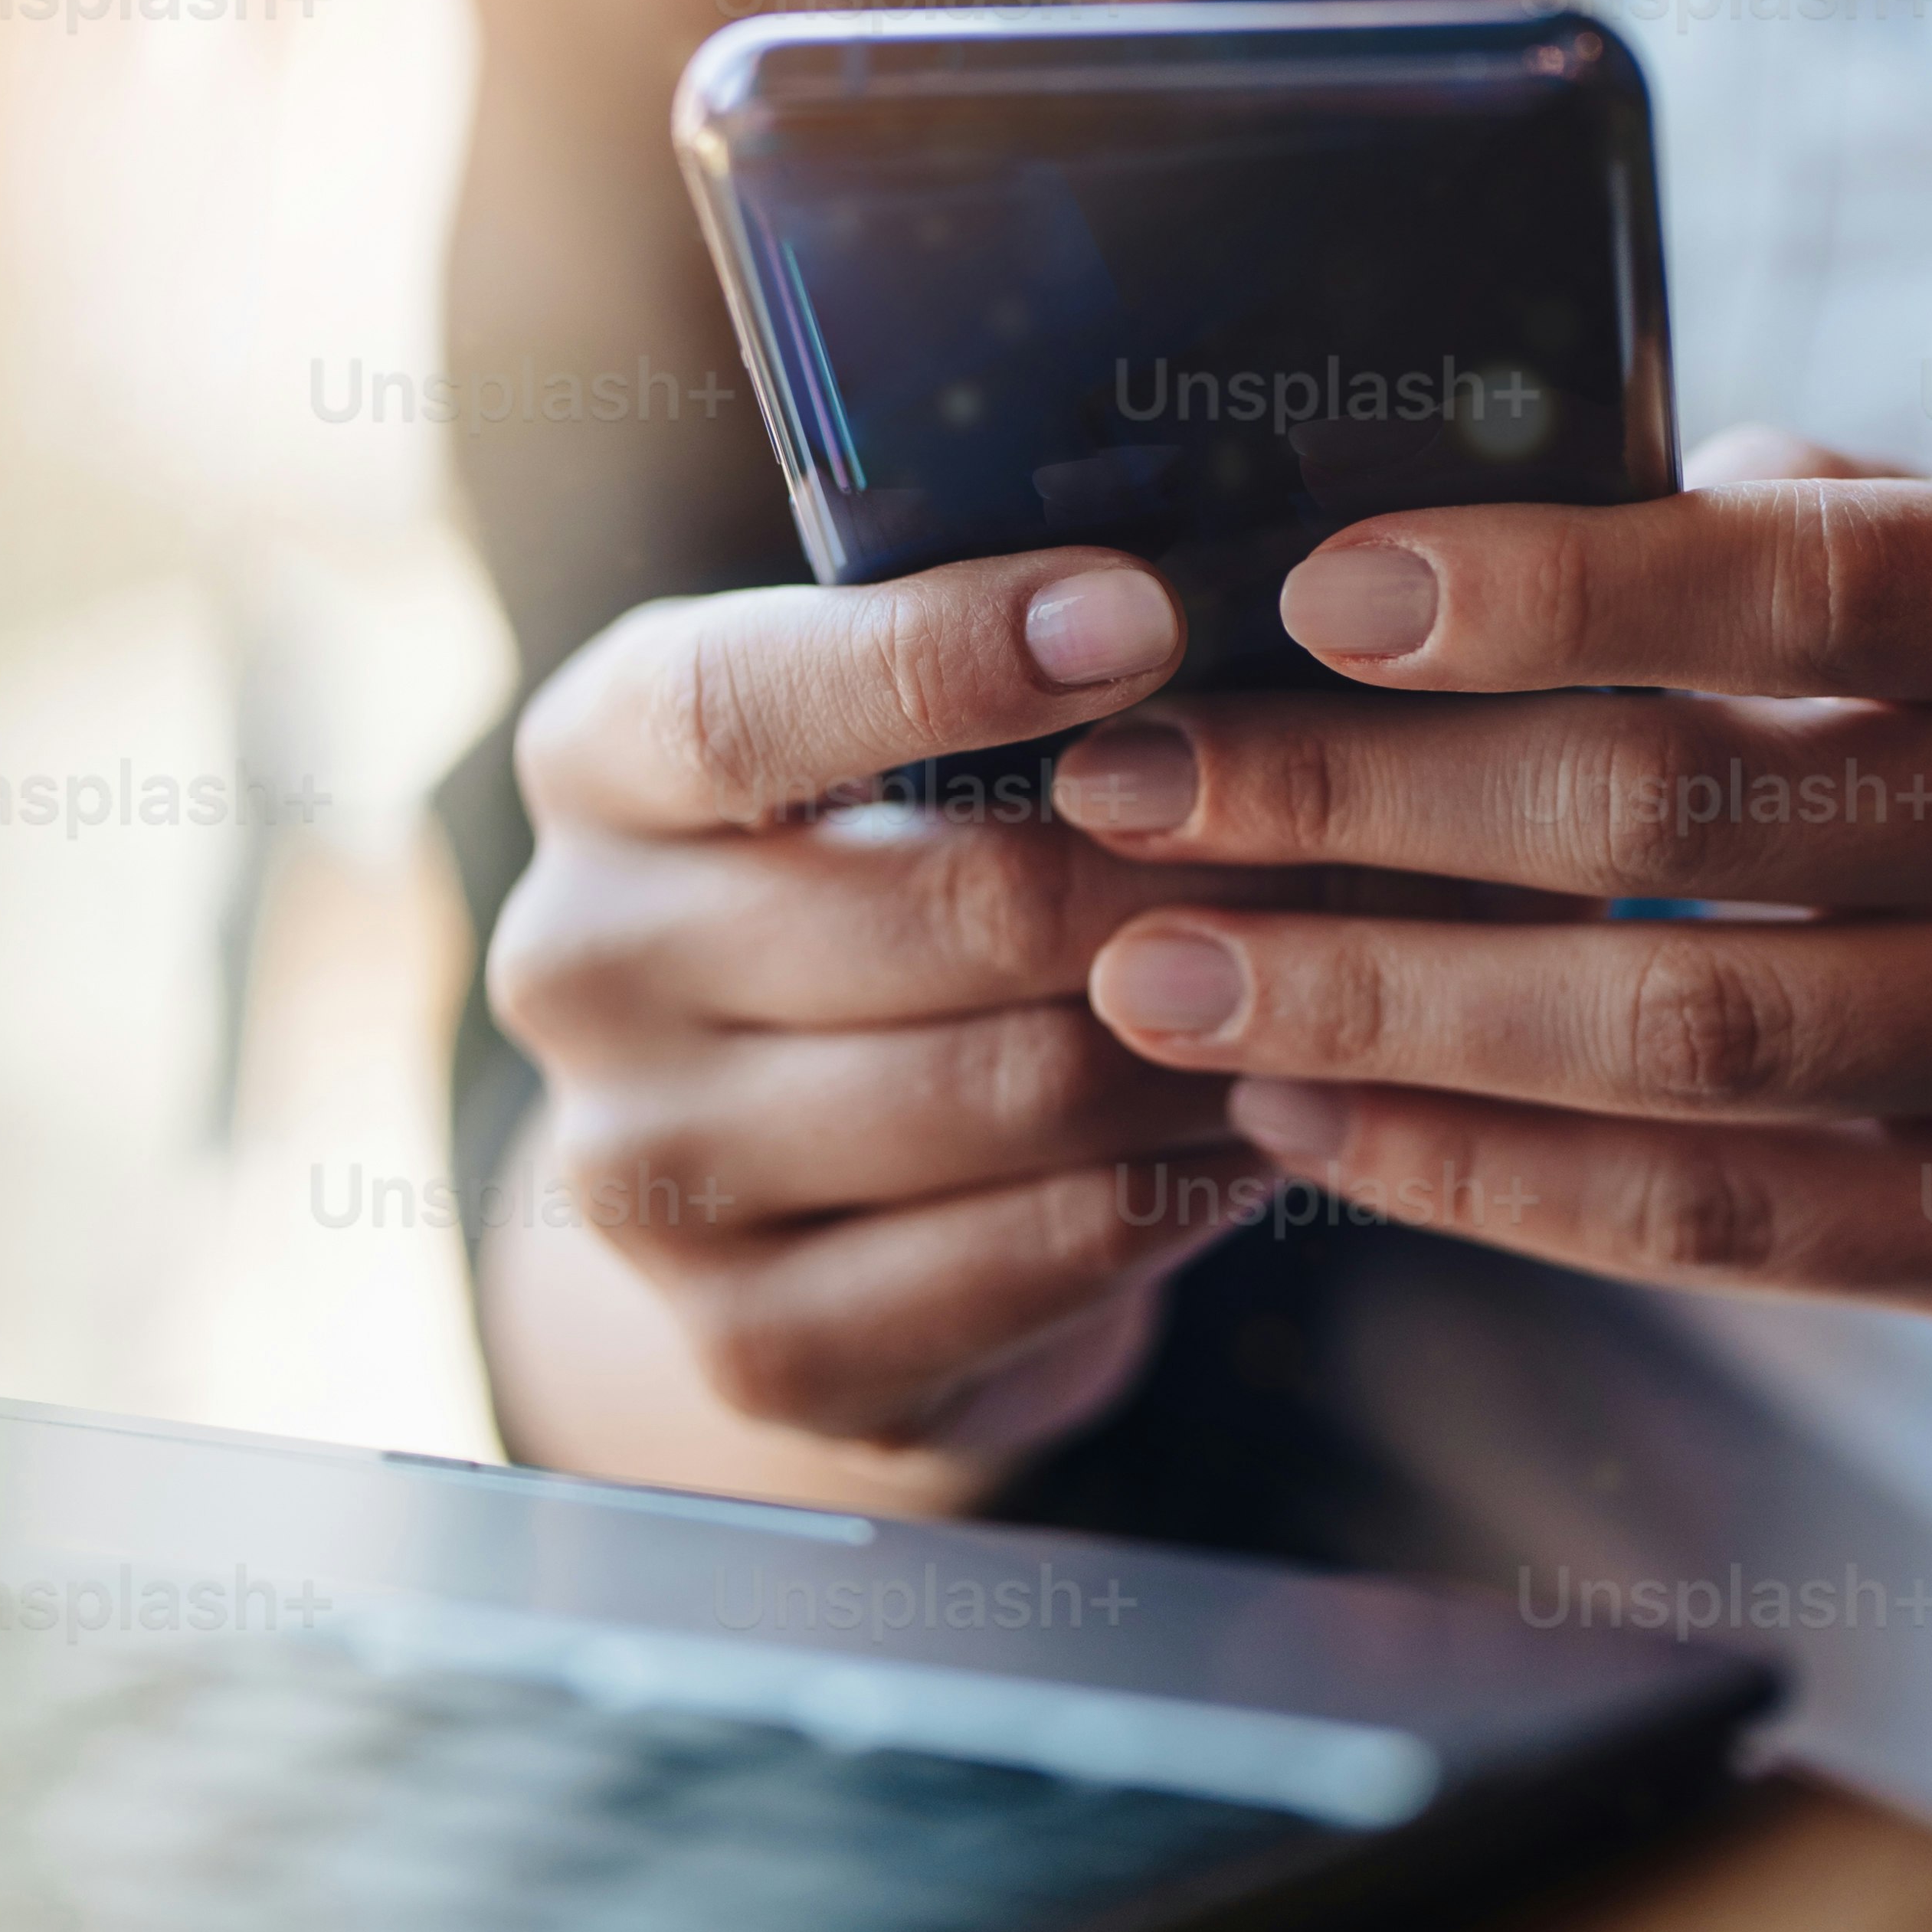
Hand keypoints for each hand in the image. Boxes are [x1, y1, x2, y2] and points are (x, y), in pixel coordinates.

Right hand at [484, 549, 1291, 1508]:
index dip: (946, 657)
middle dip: (1173, 869)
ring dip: (1207, 1035)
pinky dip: (1175, 1191)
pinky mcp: (750, 1346)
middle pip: (931, 907)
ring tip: (1344, 976)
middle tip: (1356, 832)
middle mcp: (575, 964)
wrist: (803, 1168)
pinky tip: (1270, 1130)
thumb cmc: (888, 868)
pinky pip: (1024, 1257)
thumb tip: (1201, 586)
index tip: (1146, 613)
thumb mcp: (885, 736)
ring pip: (1005, 1090)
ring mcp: (644, 1175)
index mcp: (591, 761)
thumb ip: (987, 664)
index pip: (741, 706)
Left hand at [1056, 436, 1931, 1333]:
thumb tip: (1463, 486)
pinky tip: (1311, 1130)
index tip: (1311, 593)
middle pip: (1696, 824)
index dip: (1551, 585)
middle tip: (1129, 796)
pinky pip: (1735, 1230)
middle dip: (1375, 811)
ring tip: (1163, 981)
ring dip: (1393, 1017)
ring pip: (1695, 1050)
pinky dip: (1497, 1181)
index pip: (1802, 582)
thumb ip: (1795, 524)